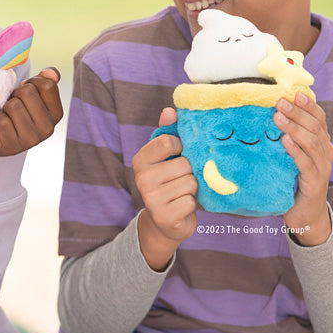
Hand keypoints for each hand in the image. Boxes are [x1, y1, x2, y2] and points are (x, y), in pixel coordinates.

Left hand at [0, 68, 63, 156]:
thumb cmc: (19, 110)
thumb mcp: (34, 94)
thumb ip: (45, 81)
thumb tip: (51, 73)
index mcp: (57, 113)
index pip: (47, 85)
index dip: (32, 82)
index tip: (26, 91)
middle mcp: (48, 128)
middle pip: (27, 92)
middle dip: (16, 94)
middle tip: (14, 103)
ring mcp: (32, 140)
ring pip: (13, 105)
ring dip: (6, 107)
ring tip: (8, 114)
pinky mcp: (13, 146)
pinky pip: (2, 120)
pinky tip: (0, 126)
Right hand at [131, 107, 197, 270]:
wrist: (167, 221)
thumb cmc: (170, 181)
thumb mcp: (167, 155)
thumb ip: (169, 131)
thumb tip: (170, 111)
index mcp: (140, 159)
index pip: (167, 141)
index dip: (181, 146)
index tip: (179, 153)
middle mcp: (141, 178)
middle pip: (183, 164)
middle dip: (189, 171)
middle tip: (182, 179)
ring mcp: (151, 199)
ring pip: (189, 182)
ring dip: (192, 188)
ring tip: (183, 192)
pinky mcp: (164, 216)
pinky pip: (190, 201)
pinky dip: (191, 204)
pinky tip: (182, 206)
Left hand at [275, 92, 332, 245]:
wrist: (306, 215)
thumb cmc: (295, 181)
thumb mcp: (293, 156)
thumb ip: (289, 138)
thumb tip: (270, 114)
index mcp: (322, 143)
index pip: (319, 118)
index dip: (308, 105)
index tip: (294, 93)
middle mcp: (326, 152)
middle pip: (315, 127)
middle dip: (297, 112)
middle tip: (280, 102)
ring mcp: (323, 167)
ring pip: (311, 142)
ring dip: (294, 127)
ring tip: (278, 117)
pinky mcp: (315, 182)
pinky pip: (306, 163)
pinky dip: (296, 151)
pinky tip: (285, 141)